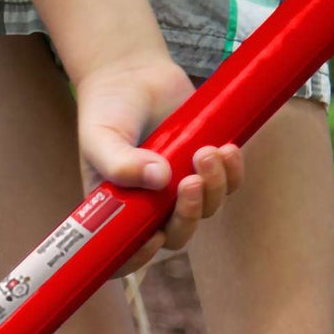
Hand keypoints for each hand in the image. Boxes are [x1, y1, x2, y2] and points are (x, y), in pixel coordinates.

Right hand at [74, 54, 242, 272]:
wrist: (133, 73)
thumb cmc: (107, 110)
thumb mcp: (101, 136)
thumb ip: (120, 162)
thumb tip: (159, 180)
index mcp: (117, 211)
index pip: (124, 255)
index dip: (139, 259)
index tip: (153, 238)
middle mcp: (150, 207)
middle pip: (177, 235)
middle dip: (189, 216)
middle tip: (189, 182)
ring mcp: (179, 189)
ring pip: (207, 210)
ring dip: (213, 187)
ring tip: (207, 151)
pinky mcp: (205, 168)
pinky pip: (228, 185)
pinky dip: (232, 172)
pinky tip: (227, 149)